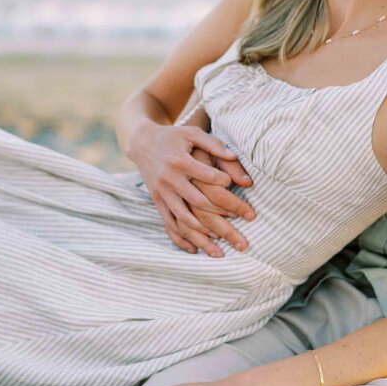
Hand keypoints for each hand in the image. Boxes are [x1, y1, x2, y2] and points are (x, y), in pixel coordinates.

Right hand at [136, 124, 254, 256]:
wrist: (142, 143)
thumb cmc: (174, 137)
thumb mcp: (193, 134)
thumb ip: (214, 145)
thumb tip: (235, 157)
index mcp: (181, 161)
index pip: (209, 177)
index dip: (226, 184)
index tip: (242, 190)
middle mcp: (170, 180)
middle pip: (200, 204)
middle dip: (224, 220)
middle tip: (244, 234)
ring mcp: (162, 193)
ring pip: (184, 219)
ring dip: (203, 237)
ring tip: (221, 251)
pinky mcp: (157, 202)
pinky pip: (168, 224)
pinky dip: (180, 238)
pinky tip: (194, 250)